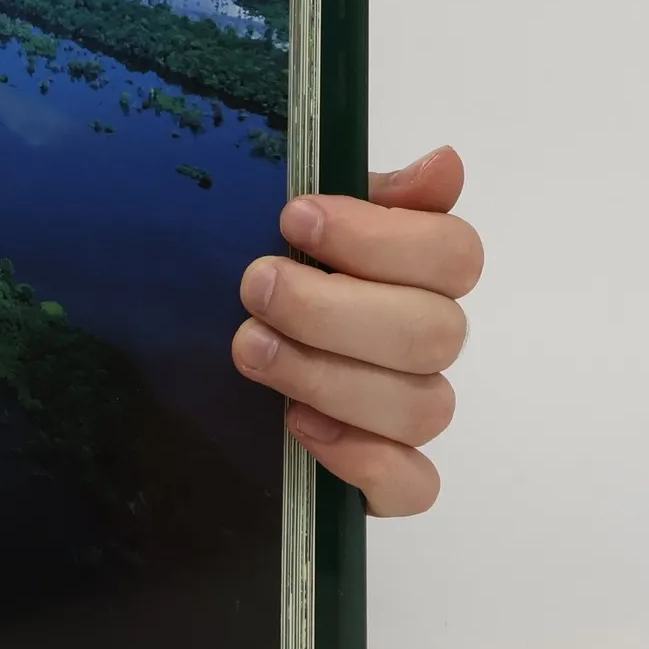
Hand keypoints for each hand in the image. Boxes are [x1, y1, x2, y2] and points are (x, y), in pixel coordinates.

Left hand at [231, 146, 481, 516]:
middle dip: (333, 308)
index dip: (379, 236)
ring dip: (328, 375)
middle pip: (432, 332)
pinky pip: (413, 486)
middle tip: (255, 285)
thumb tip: (445, 163)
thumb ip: (365, 192)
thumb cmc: (264, 276)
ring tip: (252, 349)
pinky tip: (302, 428)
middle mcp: (424, 342)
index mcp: (416, 273)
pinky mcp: (385, 478)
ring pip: (420, 407)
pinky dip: (365, 461)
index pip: (453, 254)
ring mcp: (408, 413)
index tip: (293, 216)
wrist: (194, 359)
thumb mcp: (298, 226)